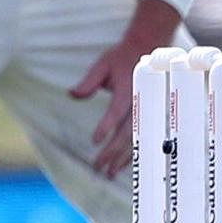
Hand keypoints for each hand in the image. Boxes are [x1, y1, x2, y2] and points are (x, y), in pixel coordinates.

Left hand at [70, 8, 179, 177]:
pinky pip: (141, 138)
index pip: (116, 111)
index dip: (107, 126)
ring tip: (109, 173)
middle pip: (127, 132)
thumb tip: (72, 94)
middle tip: (98, 166)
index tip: (95, 140)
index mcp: (128, 90)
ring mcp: (147, 110)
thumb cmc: (121, 58)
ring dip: (122, 158)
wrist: (148, 50)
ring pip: (136, 139)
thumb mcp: (102, 64)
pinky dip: (131, 152)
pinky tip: (121, 164)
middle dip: (112, 152)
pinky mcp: (148, 115)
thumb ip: (89, 81)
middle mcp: (140, 103)